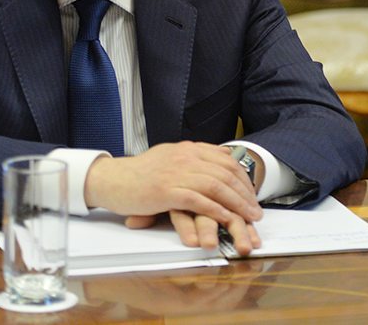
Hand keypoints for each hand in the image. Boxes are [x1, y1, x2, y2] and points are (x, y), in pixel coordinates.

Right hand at [84, 142, 262, 247]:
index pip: (227, 160)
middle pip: (226, 173)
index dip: (244, 178)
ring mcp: (176, 172)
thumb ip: (195, 157)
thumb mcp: (171, 156)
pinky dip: (216, 210)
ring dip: (236, 204)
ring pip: (217, 187)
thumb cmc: (141, 173)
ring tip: (247, 218)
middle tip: (255, 210)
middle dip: (245, 193)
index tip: (252, 194)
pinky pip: (199, 200)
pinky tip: (226, 219)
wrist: (112, 179)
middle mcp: (186, 156)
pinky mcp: (167, 190)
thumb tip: (222, 157)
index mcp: (189, 148)